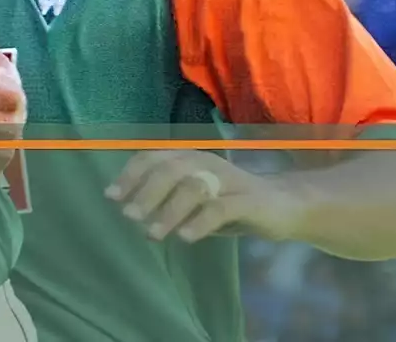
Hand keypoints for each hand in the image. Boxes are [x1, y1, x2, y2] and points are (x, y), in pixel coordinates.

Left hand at [106, 150, 303, 245]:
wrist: (284, 205)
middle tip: (129, 216)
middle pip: (169, 171)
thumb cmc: (229, 202)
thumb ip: (166, 198)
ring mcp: (228, 180)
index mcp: (188, 158)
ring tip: (152, 233)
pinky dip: (199, 223)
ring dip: (168, 212)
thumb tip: (129, 209)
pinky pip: (220, 209)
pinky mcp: (249, 201)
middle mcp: (205, 163)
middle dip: (145, 193)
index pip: (152, 158)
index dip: (130, 175)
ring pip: (192, 189)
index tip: (111, 196)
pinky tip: (185, 238)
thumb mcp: (194, 197)